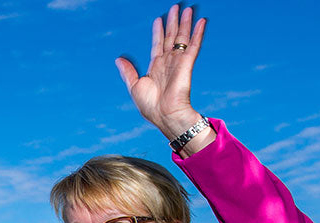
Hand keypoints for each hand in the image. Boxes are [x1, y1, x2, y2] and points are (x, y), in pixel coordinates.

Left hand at [115, 5, 208, 145]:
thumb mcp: (134, 86)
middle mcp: (168, 62)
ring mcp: (178, 62)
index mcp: (156, 67)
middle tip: (175, 7)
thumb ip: (128, 71)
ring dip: (185, 23)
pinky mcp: (187, 63)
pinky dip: (198, 33)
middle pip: (171, 37)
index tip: (159, 19)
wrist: (164, 114)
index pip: (158, 44)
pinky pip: (194, 45)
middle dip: (173, 22)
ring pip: (183, 38)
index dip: (158, 31)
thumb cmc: (150, 105)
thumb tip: (118, 59)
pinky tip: (201, 22)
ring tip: (187, 9)